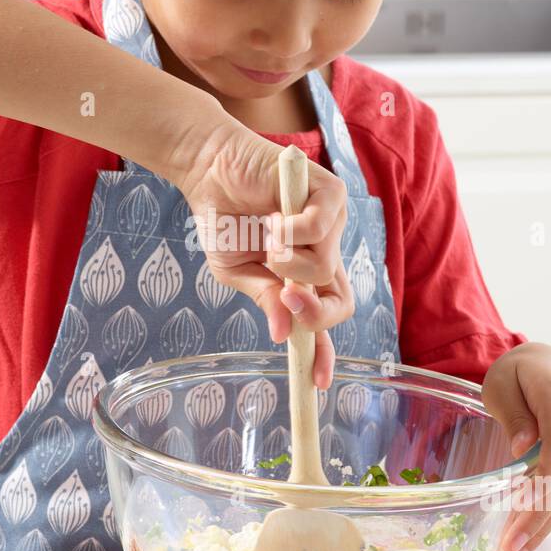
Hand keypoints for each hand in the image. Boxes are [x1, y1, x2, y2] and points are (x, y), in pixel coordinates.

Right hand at [175, 119, 353, 387]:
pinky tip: (274, 215)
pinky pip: (318, 230)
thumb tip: (280, 333)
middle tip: (284, 295)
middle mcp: (326, 252)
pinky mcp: (330, 194)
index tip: (317, 380)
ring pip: (323, 268)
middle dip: (311, 310)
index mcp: (306, 275)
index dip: (324, 350)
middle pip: (341, 303)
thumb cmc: (224, 219)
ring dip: (287, 260)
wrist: (210, 170)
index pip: (326, 317)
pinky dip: (289, 231)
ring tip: (267, 234)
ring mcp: (333, 223)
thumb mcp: (237, 271)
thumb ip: (264, 297)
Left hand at [480, 342, 550, 550]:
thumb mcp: (501, 384)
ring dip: (542, 527)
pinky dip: (548, 515)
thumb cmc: (517, 374)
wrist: (550, 365)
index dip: (542, 479)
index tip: (519, 508)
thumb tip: (521, 449)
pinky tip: (527, 538)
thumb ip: (513, 415)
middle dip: (536, 519)